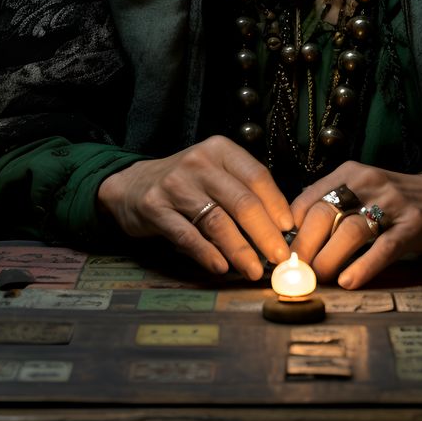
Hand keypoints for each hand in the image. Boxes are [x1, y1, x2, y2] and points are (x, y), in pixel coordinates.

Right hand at [97, 135, 292, 280]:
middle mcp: (199, 162)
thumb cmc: (186, 182)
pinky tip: (221, 267)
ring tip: (254, 270)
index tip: (289, 229)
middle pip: (241, 201)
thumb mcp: (215, 173)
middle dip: (265, 234)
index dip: (276, 204)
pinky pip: (187, 235)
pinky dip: (206, 253)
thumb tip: (280, 227)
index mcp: (220, 150)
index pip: (256, 176)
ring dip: (239, 250)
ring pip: (217, 220)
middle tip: (279, 258)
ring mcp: (175, 184)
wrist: (132, 184)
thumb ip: (243, 192)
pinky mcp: (155, 207)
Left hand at [290, 161, 421, 288]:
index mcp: (349, 173)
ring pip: (350, 231)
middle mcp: (368, 183)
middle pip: (324, 214)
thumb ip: (331, 204)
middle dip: (304, 246)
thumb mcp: (362, 190)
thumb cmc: (395, 201)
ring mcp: (392, 203)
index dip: (290, 228)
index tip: (282, 252)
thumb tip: (293, 233)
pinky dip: (363, 266)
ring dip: (329, 259)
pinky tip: (348, 281)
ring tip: (318, 279)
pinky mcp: (412, 225)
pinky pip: (383, 248)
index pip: (308, 198)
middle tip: (296, 271)